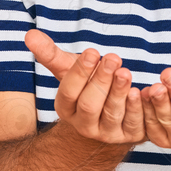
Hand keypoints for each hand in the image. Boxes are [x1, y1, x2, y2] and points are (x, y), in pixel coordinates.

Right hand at [24, 29, 144, 144]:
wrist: (111, 113)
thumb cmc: (88, 85)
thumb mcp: (70, 70)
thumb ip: (51, 55)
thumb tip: (30, 35)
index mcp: (66, 108)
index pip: (69, 92)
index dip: (80, 72)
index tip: (92, 51)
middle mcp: (84, 125)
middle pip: (90, 105)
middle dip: (101, 80)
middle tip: (113, 58)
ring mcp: (107, 133)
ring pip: (112, 114)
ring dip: (119, 92)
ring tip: (126, 72)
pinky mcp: (130, 136)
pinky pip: (134, 124)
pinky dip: (137, 108)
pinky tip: (140, 92)